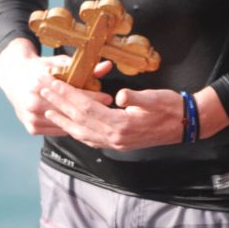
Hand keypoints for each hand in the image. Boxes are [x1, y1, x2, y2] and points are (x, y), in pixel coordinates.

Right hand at [0, 38, 112, 136]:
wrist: (14, 78)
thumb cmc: (39, 69)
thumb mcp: (58, 63)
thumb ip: (82, 67)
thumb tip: (107, 67)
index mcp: (39, 84)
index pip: (71, 94)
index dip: (92, 96)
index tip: (108, 97)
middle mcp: (33, 103)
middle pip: (69, 111)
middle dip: (91, 112)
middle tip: (108, 111)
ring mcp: (31, 118)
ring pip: (64, 124)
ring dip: (82, 123)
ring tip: (99, 120)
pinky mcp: (32, 128)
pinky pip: (57, 131)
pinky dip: (69, 128)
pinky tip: (82, 125)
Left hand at [39, 81, 184, 150]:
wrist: (185, 125)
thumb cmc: (170, 107)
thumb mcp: (154, 98)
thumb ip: (135, 98)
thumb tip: (119, 96)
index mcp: (121, 125)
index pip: (86, 108)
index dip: (68, 95)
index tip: (53, 84)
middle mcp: (115, 137)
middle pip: (79, 120)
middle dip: (59, 106)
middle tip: (43, 93)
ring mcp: (116, 143)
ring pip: (83, 133)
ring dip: (64, 121)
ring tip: (49, 111)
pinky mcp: (119, 143)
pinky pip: (92, 139)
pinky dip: (78, 132)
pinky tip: (70, 126)